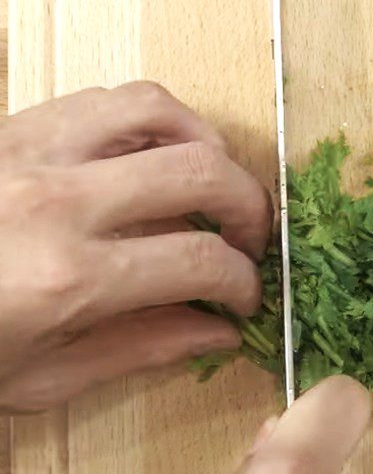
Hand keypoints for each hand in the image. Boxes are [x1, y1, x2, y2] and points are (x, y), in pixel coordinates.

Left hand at [0, 82, 271, 412]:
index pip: (199, 260)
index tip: (246, 296)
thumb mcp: (38, 376)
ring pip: (165, 115)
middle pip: (202, 175)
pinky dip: (162, 119)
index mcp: (65, 278)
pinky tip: (164, 152)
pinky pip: (116, 97)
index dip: (242, 280)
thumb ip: (141, 348)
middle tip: (249, 239)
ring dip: (212, 150)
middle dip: (250, 208)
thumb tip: (217, 332)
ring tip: (216, 184)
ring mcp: (38, 149)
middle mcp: (60, 201)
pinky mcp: (22, 121)